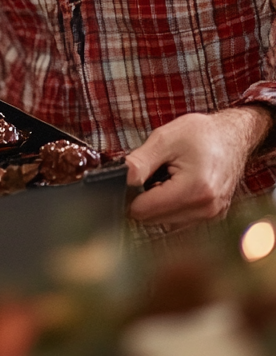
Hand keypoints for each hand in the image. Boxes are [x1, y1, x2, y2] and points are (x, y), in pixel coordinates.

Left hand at [125, 105, 272, 227]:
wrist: (233, 136)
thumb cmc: (202, 133)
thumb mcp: (164, 138)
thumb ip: (141, 161)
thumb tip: (122, 178)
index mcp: (195, 190)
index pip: (144, 210)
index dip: (130, 193)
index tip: (131, 177)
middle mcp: (206, 209)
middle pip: (153, 219)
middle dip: (144, 198)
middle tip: (151, 173)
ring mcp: (211, 215)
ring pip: (165, 222)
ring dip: (157, 203)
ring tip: (165, 177)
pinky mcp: (212, 216)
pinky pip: (179, 219)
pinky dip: (170, 205)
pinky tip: (175, 185)